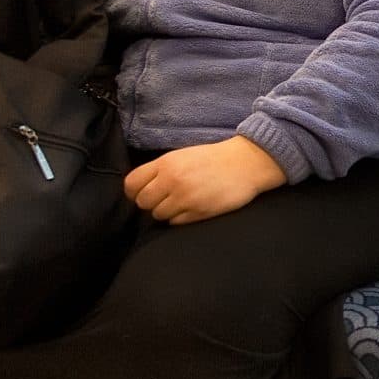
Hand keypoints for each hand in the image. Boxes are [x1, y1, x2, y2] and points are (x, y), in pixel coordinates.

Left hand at [124, 137, 286, 224]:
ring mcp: (185, 198)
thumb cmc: (215, 159)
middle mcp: (172, 180)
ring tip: (181, 203)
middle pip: (143, 202)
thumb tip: (142, 187)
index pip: (132, 184)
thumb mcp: (183, 156)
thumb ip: (161, 170)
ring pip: (158, 215)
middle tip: (164, 199)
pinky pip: (175, 223)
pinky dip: (180, 218)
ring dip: (166, 212)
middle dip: (150, 203)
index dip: (134, 192)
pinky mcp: (198, 212)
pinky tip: (192, 208)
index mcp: (166, 163)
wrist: (246, 163)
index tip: (142, 194)